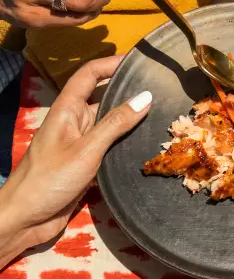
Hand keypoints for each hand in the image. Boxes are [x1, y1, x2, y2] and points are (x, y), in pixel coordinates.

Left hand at [0, 56, 150, 265]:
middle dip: (128, 91)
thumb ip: (115, 124)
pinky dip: (127, 142)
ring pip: (109, 123)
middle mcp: (74, 121)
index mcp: (67, 109)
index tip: (140, 59)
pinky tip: (148, 144)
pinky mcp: (86, 164)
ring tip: (164, 113)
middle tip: (162, 88)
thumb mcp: (86, 149)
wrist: (25, 218)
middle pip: (103, 97)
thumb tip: (145, 97)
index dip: (112, 63)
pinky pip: (110, 146)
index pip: (90, 74)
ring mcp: (80, 143)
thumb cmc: (49, 179)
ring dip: (131, 119)